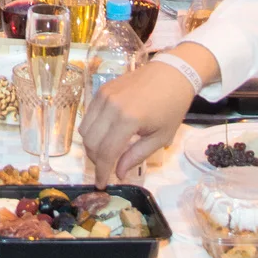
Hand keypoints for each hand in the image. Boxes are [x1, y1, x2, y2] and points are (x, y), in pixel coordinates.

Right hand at [79, 53, 197, 182]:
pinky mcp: (102, 89)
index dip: (101, 171)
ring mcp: (104, 96)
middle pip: (90, 142)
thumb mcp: (160, 137)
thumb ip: (137, 156)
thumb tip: (119, 172)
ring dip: (91, 146)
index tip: (101, 184)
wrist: (173, 73)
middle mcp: (110, 106)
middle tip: (106, 169)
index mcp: (128, 120)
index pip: (105, 152)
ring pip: (85, 129)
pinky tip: (104, 135)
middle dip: (96, 160)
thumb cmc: (172, 106)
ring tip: (105, 154)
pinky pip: (88, 115)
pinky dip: (92, 130)